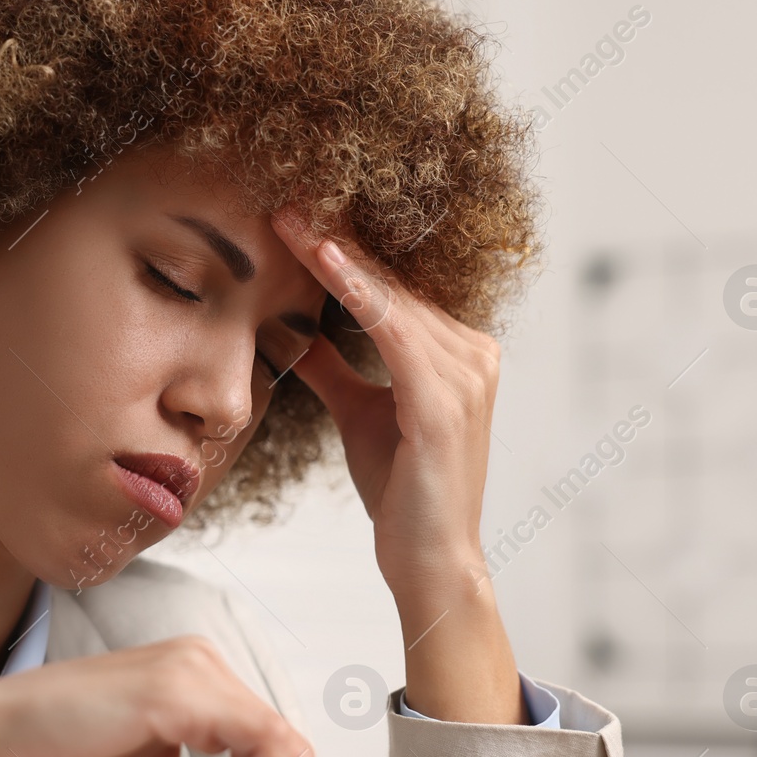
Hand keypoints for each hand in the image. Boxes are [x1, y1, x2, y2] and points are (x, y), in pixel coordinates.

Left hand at [268, 208, 523, 723]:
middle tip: (283, 197)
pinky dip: (357, 293)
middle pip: (393, 283)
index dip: (341, 252)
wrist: (427, 559)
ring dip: (337, 256)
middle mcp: (474, 353)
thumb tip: (300, 333)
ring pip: (391, 297)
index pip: (392, 289)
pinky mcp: (447, 400)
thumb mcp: (359, 412)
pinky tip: (320, 262)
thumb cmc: (400, 490)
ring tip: (289, 218)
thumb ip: (337, 368)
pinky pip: (394, 331)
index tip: (291, 216)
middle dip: (335, 240)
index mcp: (457, 353)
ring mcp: (468, 374)